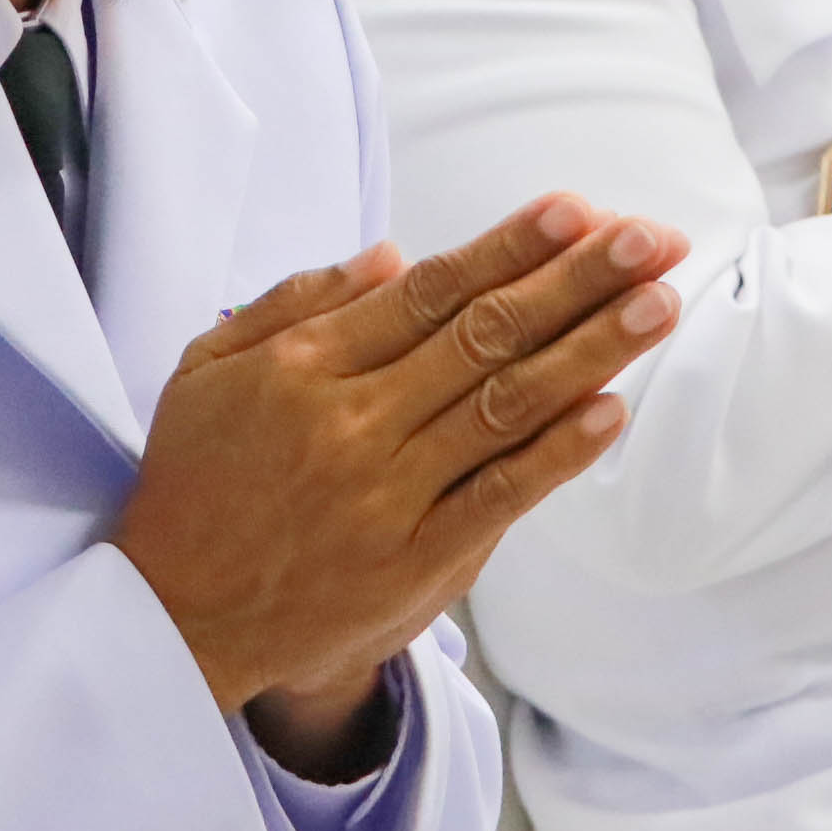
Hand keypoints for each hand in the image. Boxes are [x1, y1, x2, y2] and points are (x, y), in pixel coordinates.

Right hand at [113, 198, 688, 755]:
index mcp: (304, 367)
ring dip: (591, 349)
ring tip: (658, 301)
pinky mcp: (413, 563)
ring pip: (505, 406)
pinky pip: (498, 496)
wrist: (174, 621)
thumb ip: (297, 304)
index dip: (510, 246)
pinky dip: (557, 451)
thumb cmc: (195, 484)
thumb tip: (393, 254)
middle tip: (649, 238)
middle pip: (485, 335)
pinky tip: (610, 407)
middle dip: (577, 281)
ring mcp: (387, 495)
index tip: (577, 210)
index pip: (431, 291)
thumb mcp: (207, 370)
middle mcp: (352, 423)